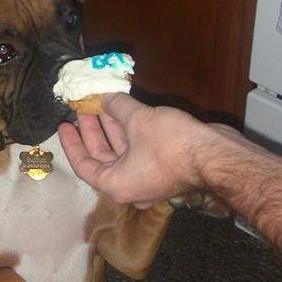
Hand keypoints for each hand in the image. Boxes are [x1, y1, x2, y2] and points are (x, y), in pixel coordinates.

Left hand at [58, 93, 209, 207]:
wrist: (217, 156)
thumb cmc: (174, 146)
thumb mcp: (139, 120)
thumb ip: (118, 106)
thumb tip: (106, 96)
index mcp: (117, 184)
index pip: (84, 165)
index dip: (72, 144)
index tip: (64, 125)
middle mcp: (131, 186)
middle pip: (103, 157)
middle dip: (93, 131)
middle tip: (83, 108)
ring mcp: (149, 178)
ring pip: (123, 152)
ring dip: (113, 128)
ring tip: (103, 103)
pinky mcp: (165, 168)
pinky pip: (140, 150)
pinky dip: (131, 131)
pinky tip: (127, 109)